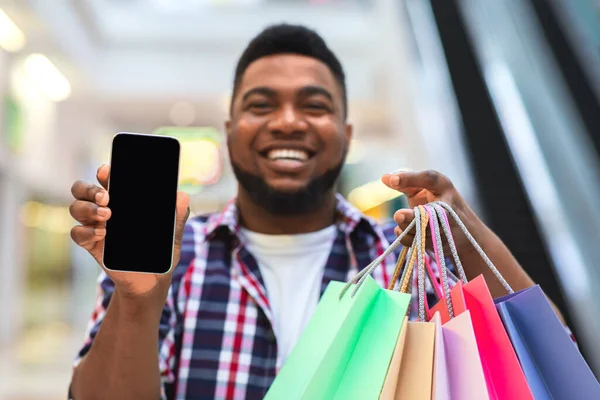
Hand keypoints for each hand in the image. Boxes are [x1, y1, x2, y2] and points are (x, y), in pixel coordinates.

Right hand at [69, 164, 189, 298]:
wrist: (153, 281)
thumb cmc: (162, 252)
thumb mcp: (173, 234)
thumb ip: (177, 215)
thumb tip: (182, 196)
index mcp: (124, 200)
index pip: (107, 179)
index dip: (104, 172)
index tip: (107, 171)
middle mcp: (105, 209)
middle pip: (82, 189)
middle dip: (90, 189)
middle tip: (106, 197)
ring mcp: (96, 226)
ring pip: (76, 207)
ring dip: (87, 208)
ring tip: (107, 215)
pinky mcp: (91, 245)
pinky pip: (76, 233)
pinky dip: (85, 231)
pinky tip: (102, 233)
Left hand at [382, 170, 485, 254]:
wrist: (462, 233)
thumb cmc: (438, 203)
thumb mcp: (426, 188)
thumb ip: (406, 183)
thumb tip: (384, 178)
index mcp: (443, 186)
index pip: (429, 178)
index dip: (410, 178)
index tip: (392, 180)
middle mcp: (446, 205)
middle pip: (428, 214)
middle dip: (411, 218)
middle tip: (398, 215)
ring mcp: (444, 227)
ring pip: (418, 231)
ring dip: (405, 227)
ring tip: (400, 218)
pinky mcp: (437, 243)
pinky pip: (415, 241)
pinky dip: (404, 236)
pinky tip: (402, 230)